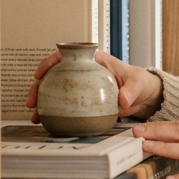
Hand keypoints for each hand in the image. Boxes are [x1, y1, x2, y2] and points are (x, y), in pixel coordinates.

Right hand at [25, 50, 163, 121]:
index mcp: (94, 61)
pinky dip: (56, 113)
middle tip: (32, 101)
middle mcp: (84, 72)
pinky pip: (67, 106)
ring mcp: (82, 87)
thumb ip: (130, 91)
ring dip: (43, 102)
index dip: (50, 62)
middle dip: (39, 86)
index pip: (67, 56)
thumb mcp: (138, 83)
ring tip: (35, 116)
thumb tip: (122, 100)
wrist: (145, 96)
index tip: (40, 74)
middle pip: (55, 75)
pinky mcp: (84, 102)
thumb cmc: (140, 82)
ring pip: (56, 91)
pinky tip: (48, 123)